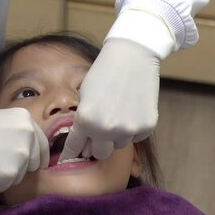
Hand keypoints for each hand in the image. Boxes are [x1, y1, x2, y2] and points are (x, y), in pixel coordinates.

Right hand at [0, 108, 48, 192]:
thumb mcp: (1, 122)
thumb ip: (18, 134)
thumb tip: (32, 156)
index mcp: (26, 119)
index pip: (42, 144)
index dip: (38, 157)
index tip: (35, 164)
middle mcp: (29, 135)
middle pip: (34, 163)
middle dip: (19, 167)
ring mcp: (21, 154)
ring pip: (20, 176)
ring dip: (4, 176)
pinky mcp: (10, 173)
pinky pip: (6, 186)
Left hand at [60, 38, 159, 160]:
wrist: (132, 56)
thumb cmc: (104, 72)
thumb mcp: (84, 95)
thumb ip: (83, 120)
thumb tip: (85, 142)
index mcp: (85, 120)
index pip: (75, 147)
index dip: (71, 152)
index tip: (68, 158)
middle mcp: (106, 129)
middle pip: (100, 153)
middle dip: (97, 145)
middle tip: (99, 132)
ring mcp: (128, 130)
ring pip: (119, 144)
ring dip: (116, 134)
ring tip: (119, 111)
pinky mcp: (146, 127)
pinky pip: (135, 137)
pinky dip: (132, 128)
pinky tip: (132, 108)